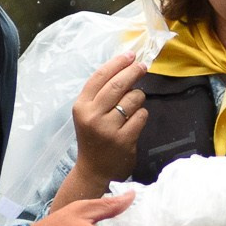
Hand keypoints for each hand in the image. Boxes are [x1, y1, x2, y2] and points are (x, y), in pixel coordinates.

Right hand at [57, 53, 147, 203]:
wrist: (95, 170)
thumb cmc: (94, 137)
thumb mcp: (89, 114)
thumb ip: (102, 94)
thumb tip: (125, 67)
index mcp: (81, 106)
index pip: (100, 77)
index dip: (117, 63)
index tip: (130, 55)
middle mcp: (93, 115)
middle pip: (118, 84)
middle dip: (133, 72)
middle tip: (143, 66)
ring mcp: (108, 128)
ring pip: (133, 99)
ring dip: (138, 98)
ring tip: (133, 105)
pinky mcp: (124, 139)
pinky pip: (141, 115)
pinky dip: (142, 115)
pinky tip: (135, 121)